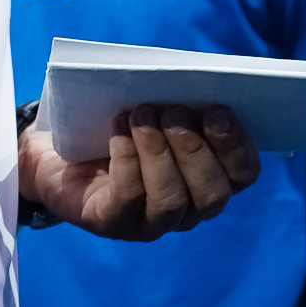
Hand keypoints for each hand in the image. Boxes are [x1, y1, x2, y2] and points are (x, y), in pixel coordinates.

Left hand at [19, 104, 258, 240]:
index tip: (217, 110)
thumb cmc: (123, 119)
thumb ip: (185, 100)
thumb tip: (198, 82)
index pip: (244, 174)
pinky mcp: (113, 224)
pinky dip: (127, 158)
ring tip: (142, 113)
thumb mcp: (160, 105)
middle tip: (173, 110)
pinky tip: (119, 129)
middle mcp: (189, 208)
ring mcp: (151, 222)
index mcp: (212, 177)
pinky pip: (128, 199)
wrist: (61, 147)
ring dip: (158, 153)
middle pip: (212, 195)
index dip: (236, 145)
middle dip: (195, 150)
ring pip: (171, 202)